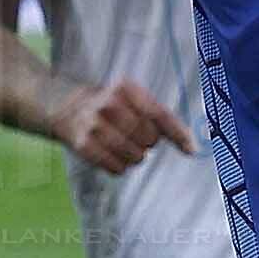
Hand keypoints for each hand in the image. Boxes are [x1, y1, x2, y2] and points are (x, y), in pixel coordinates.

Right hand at [51, 76, 196, 174]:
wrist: (67, 108)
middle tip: (136, 136)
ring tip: (124, 145)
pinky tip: (112, 154)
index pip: (159, 114)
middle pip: (149, 139)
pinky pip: (117, 168)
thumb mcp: (135, 100)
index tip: (191, 149)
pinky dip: (120, 166)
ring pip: (135, 157)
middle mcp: (109, 105)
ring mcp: (94, 126)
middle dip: (148, 142)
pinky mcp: (84, 146)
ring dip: (135, 156)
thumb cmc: (113, 106)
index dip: (177, 134)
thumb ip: (163, 119)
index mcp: (125, 89)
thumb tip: (192, 148)